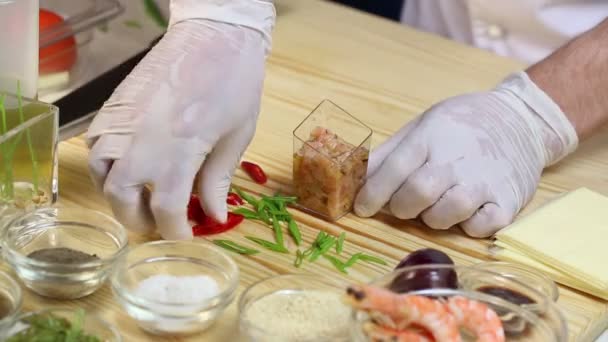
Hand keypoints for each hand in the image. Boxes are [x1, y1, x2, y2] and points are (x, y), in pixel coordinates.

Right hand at [86, 0, 275, 239]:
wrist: (215, 35)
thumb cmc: (234, 84)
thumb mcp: (237, 137)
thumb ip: (218, 180)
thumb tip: (215, 217)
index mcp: (178, 151)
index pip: (166, 210)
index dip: (175, 231)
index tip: (186, 236)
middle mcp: (141, 141)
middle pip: (123, 199)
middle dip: (140, 220)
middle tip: (162, 222)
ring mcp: (122, 122)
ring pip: (100, 175)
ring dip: (118, 196)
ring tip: (142, 198)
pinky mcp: (115, 107)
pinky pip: (95, 146)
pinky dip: (105, 165)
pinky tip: (127, 166)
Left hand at [354, 72, 577, 236]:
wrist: (522, 120)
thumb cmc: (462, 124)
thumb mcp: (423, 125)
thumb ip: (391, 152)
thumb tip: (357, 177)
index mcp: (432, 137)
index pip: (394, 169)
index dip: (373, 193)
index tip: (361, 208)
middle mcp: (457, 159)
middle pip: (417, 195)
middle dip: (401, 207)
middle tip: (403, 205)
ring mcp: (485, 182)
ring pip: (444, 216)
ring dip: (432, 218)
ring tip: (436, 205)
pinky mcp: (508, 202)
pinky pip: (478, 228)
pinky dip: (467, 226)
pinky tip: (466, 213)